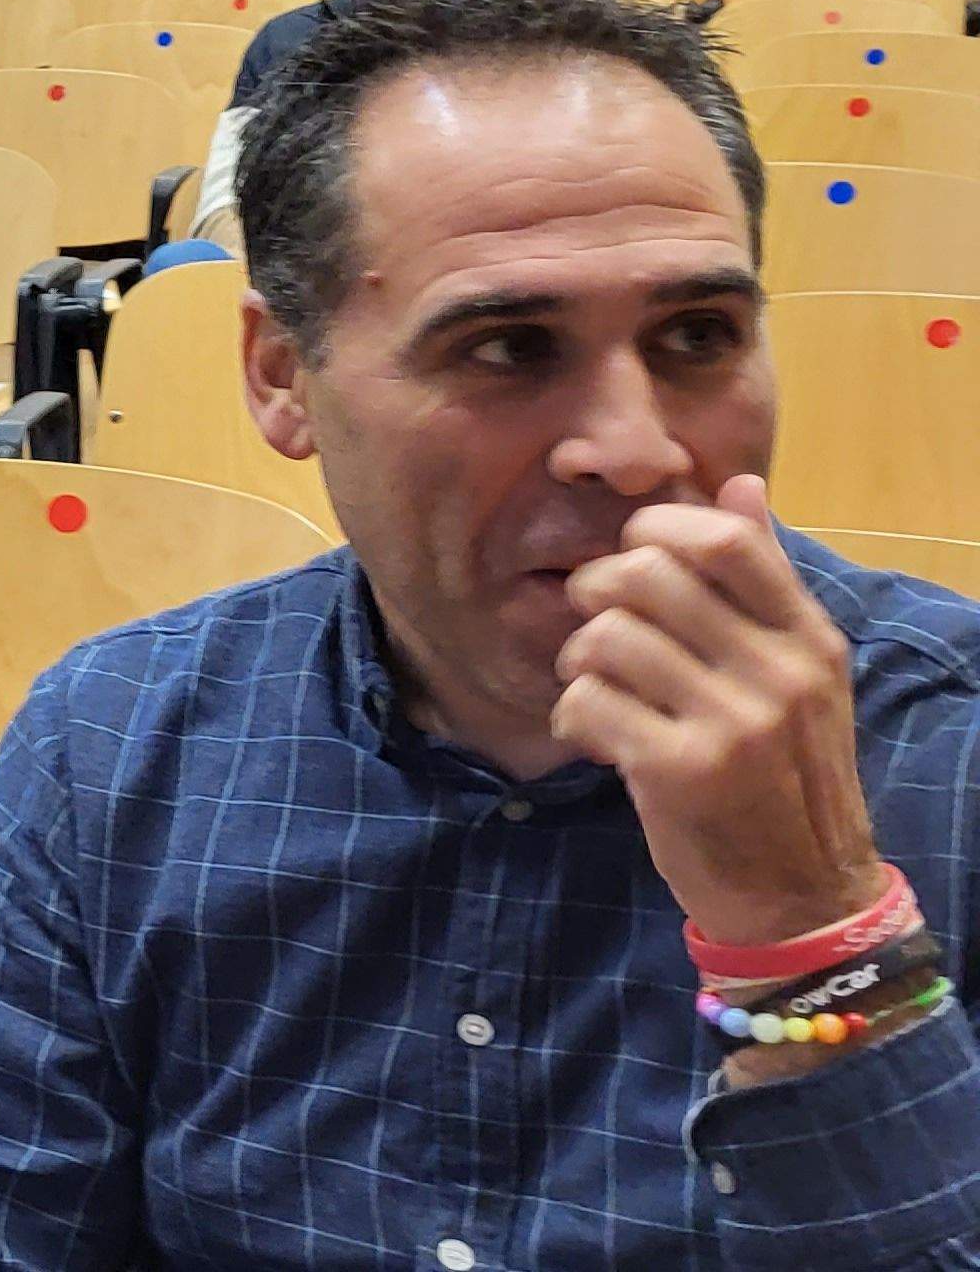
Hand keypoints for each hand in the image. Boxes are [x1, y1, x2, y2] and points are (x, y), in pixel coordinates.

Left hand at [555, 475, 889, 948]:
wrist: (802, 895)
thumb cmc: (784, 775)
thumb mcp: (798, 674)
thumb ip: (765, 581)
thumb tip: (741, 484)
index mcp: (809, 640)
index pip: (727, 540)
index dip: (656, 529)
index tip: (632, 558)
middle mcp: (778, 673)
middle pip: (646, 575)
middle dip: (596, 591)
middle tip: (596, 630)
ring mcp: (732, 723)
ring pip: (606, 636)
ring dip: (578, 661)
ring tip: (594, 689)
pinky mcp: (679, 771)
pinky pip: (585, 701)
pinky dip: (571, 714)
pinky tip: (593, 738)